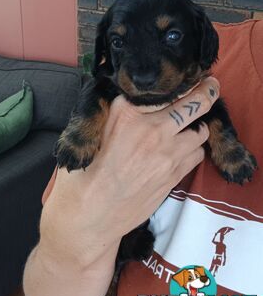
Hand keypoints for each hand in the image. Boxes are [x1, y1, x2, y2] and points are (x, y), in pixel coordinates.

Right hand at [39, 77, 219, 268]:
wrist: (89, 217)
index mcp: (128, 113)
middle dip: (206, 92)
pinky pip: (197, 154)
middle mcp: (152, 129)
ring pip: (200, 131)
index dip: (182, 83)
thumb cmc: (84, 173)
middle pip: (194, 103)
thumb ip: (117, 110)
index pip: (166, 89)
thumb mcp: (93, 130)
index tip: (190, 78)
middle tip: (210, 86)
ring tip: (190, 125)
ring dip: (197, 126)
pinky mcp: (174, 176)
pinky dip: (194, 149)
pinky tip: (183, 149)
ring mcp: (167, 154)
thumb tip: (136, 98)